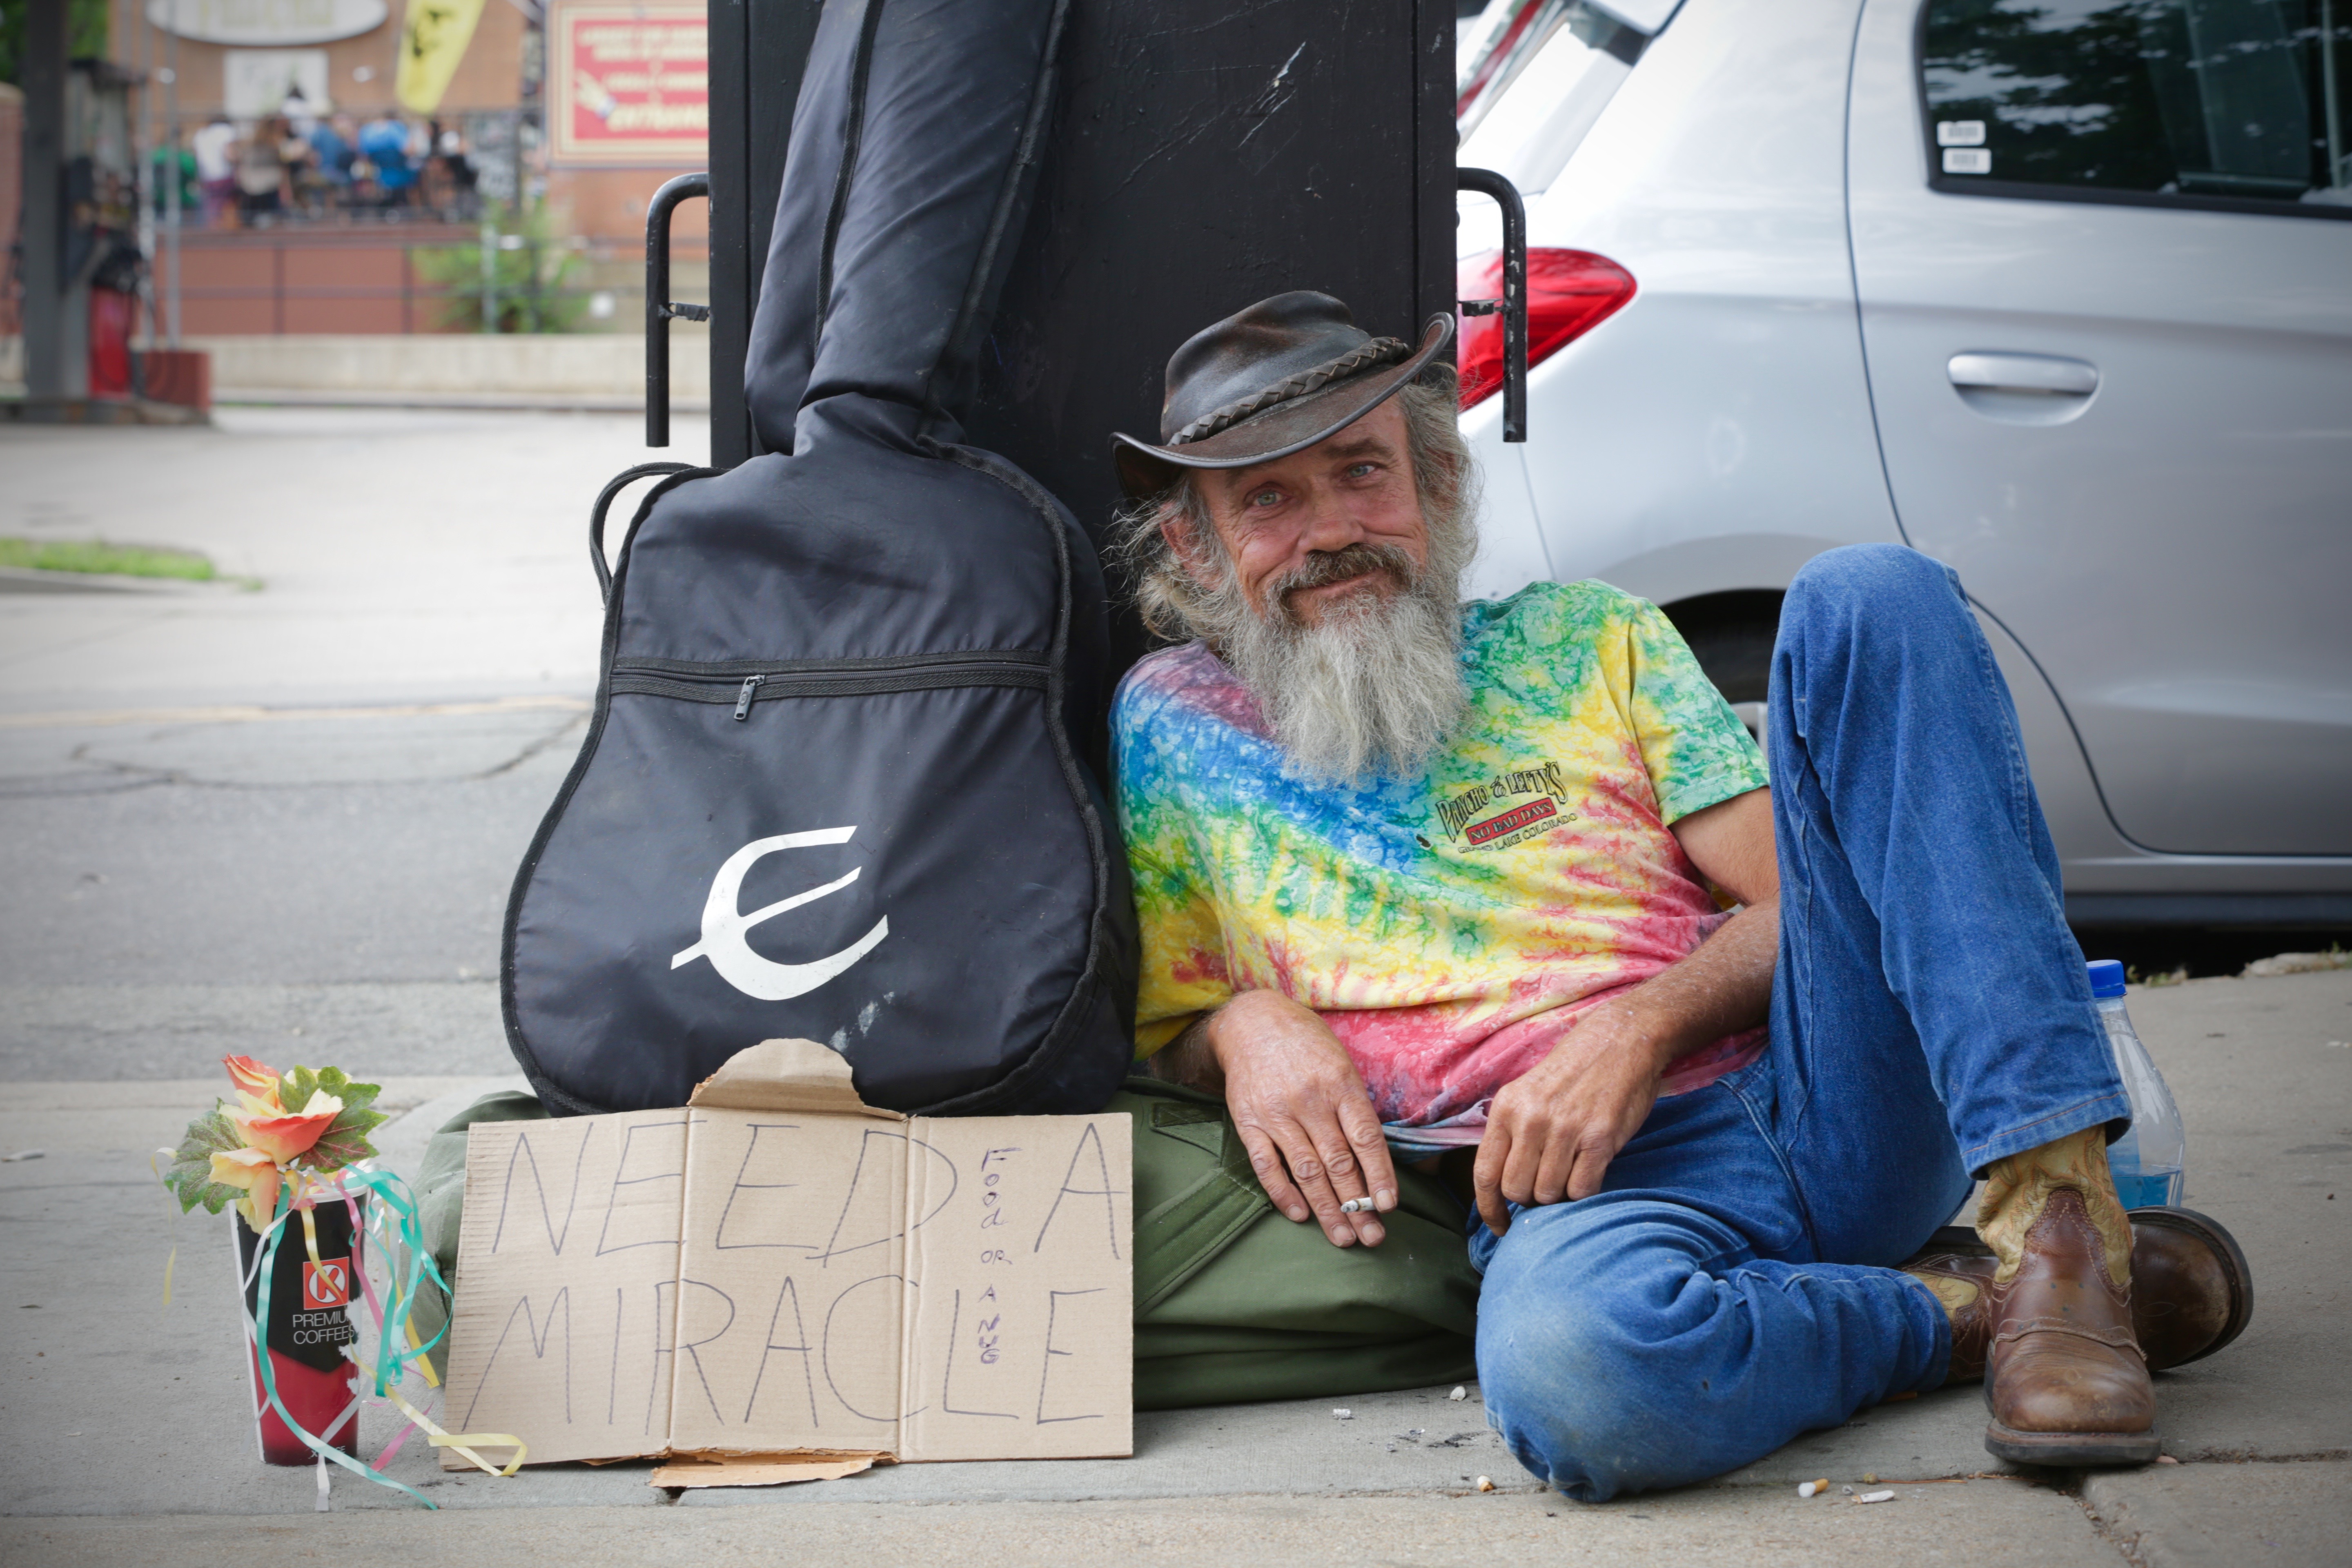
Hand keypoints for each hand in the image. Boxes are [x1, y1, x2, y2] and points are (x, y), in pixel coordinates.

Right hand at [1207, 991, 1398, 1247]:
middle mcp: (1310, 1101)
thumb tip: (1378, 1156)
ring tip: (1343, 1237)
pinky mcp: (1248, 1122)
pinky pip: (1267, 1166)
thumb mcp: (1342, 1063)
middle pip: (1339, 1164)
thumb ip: (1356, 1107)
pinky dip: (1283, 1194)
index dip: (1380, 1176)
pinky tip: (1300, 1215)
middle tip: (1372, 1237)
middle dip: (1358, 1205)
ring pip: (1307, 1172)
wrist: (1251, 1022)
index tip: (1389, 1206)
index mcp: (1340, 1084)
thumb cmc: (1307, 1045)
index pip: (1366, 1139)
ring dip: (1327, 1210)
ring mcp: (1277, 1113)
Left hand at [1472, 1001, 1674, 1236]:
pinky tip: (1590, 1169)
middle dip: (1530, 1199)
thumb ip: (1512, 1132)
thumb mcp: (1527, 1093)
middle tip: (1547, 1184)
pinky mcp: (1599, 1138)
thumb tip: (1503, 1184)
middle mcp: (1531, 1119)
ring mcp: (1565, 1129)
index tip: (1500, 1227)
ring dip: (1559, 1194)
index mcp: (1506, 1108)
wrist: (1620, 1041)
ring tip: (1571, 1170)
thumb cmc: (1572, 1072)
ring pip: (1549, 1194)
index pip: (1485, 1174)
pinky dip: (1584, 1191)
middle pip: (1517, 1190)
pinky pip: (1582, 1189)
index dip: (1490, 1209)